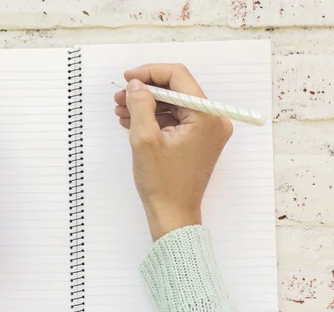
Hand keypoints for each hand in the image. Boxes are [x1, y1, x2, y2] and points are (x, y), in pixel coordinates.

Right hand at [114, 64, 232, 240]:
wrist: (173, 215)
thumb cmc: (162, 184)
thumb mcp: (144, 140)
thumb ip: (140, 105)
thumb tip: (136, 84)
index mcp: (206, 117)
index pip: (178, 77)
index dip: (149, 73)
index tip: (127, 78)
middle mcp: (213, 120)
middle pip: (176, 90)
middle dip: (146, 90)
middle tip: (120, 96)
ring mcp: (208, 131)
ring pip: (174, 104)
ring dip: (147, 104)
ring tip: (121, 110)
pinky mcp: (199, 140)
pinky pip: (176, 119)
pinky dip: (155, 118)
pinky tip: (132, 121)